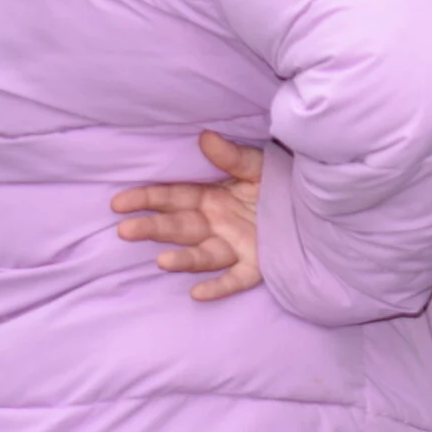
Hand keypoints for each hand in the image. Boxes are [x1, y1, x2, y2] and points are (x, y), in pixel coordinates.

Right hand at [114, 131, 264, 300]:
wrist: (312, 201)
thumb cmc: (277, 180)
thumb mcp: (256, 164)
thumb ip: (232, 156)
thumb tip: (205, 137)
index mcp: (210, 197)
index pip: (172, 198)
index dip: (146, 200)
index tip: (119, 202)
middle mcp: (216, 224)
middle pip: (179, 228)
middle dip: (152, 229)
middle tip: (125, 231)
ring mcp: (234, 246)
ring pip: (203, 255)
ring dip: (183, 260)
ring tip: (162, 261)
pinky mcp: (255, 264)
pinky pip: (235, 279)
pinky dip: (218, 288)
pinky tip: (198, 294)